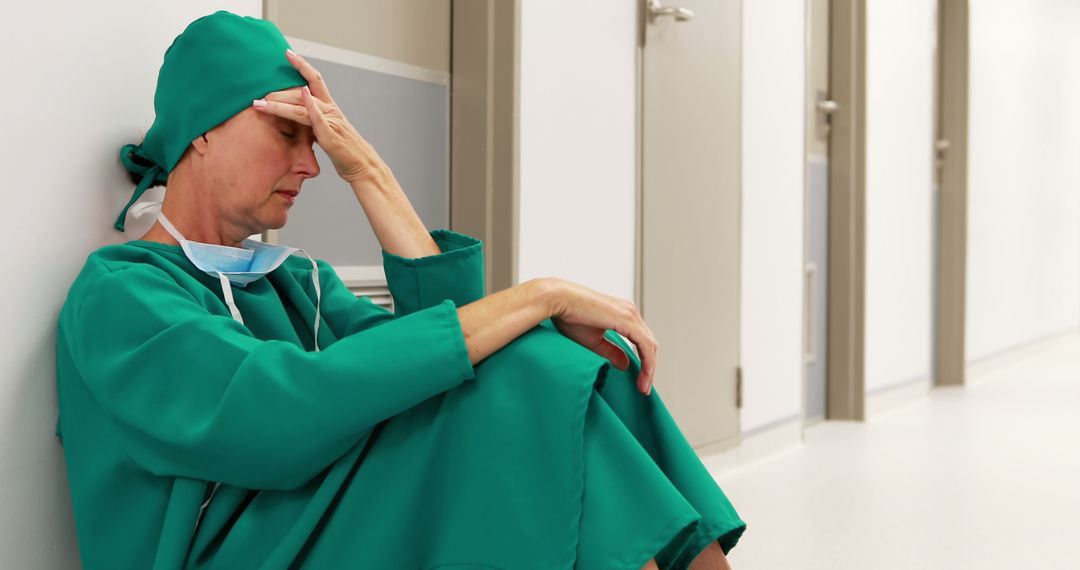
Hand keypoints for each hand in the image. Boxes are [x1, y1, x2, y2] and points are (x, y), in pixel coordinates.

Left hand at [252, 48, 385, 183]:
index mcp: (330, 109)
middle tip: (258, 94)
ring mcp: (331, 122)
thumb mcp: (326, 133)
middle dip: (278, 92)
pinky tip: (303, 94)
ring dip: (279, 103)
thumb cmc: (345, 151)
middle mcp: (331, 111)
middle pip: (302, 92)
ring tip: (260, 104)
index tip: (288, 53)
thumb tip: (297, 118)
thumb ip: (313, 122)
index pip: (315, 80)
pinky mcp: (330, 136)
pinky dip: (311, 105)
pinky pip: (319, 118)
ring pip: (302, 106)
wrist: (362, 166)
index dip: (302, 65)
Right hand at [547, 279, 658, 395]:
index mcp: (623, 314)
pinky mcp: (627, 319)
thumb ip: (611, 352)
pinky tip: (643, 377)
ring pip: (650, 345)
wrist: (558, 300)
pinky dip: (647, 363)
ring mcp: (630, 314)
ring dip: (649, 368)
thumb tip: (625, 365)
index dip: (644, 362)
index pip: (641, 341)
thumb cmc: (569, 317)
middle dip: (649, 367)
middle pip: (648, 344)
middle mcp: (630, 312)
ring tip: (643, 387)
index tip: (640, 382)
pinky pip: (645, 345)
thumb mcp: (593, 340)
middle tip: (643, 388)